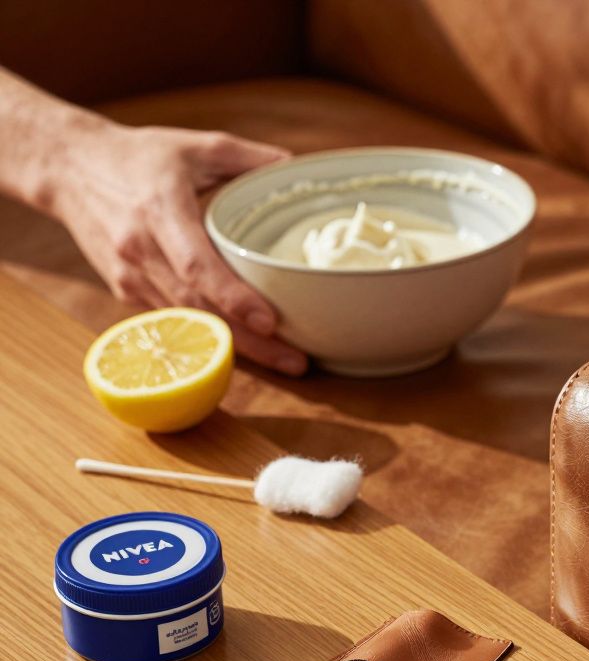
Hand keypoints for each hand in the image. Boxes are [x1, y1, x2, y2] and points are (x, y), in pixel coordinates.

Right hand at [49, 122, 306, 374]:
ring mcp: (129, 275)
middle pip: (196, 309)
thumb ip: (247, 156)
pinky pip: (170, 321)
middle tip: (296, 363)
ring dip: (233, 349)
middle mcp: (140, 249)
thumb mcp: (194, 145)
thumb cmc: (137, 156)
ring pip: (185, 324)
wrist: (67, 168)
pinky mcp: (125, 289)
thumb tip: (294, 165)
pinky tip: (245, 350)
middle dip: (247, 341)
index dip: (232, 297)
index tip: (270, 321)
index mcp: (161, 210)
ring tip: (283, 362)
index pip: (196, 265)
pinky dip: (206, 338)